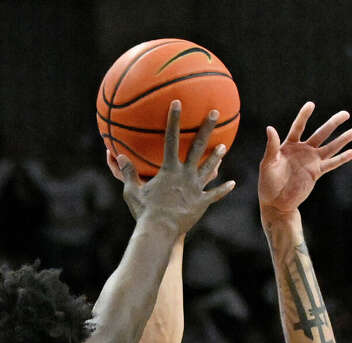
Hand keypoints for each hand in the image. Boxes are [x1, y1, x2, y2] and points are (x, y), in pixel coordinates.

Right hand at [107, 100, 233, 230]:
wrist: (160, 230)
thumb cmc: (144, 211)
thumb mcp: (132, 191)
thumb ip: (127, 172)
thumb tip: (118, 155)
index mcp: (169, 169)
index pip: (171, 138)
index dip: (174, 120)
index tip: (177, 103)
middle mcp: (186, 175)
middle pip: (198, 147)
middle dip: (207, 128)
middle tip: (215, 113)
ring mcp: (195, 189)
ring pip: (209, 168)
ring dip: (216, 157)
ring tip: (223, 147)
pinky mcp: (201, 203)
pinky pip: (214, 195)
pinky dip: (223, 189)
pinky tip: (233, 183)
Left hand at [258, 102, 351, 217]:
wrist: (276, 202)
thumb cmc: (268, 183)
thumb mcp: (267, 163)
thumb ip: (271, 146)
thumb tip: (270, 128)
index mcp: (289, 145)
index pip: (298, 127)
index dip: (304, 116)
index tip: (311, 104)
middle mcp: (303, 150)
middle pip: (321, 133)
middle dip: (333, 123)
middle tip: (346, 114)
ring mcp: (311, 161)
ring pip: (331, 147)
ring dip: (344, 139)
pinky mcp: (316, 172)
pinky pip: (331, 164)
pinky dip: (342, 158)